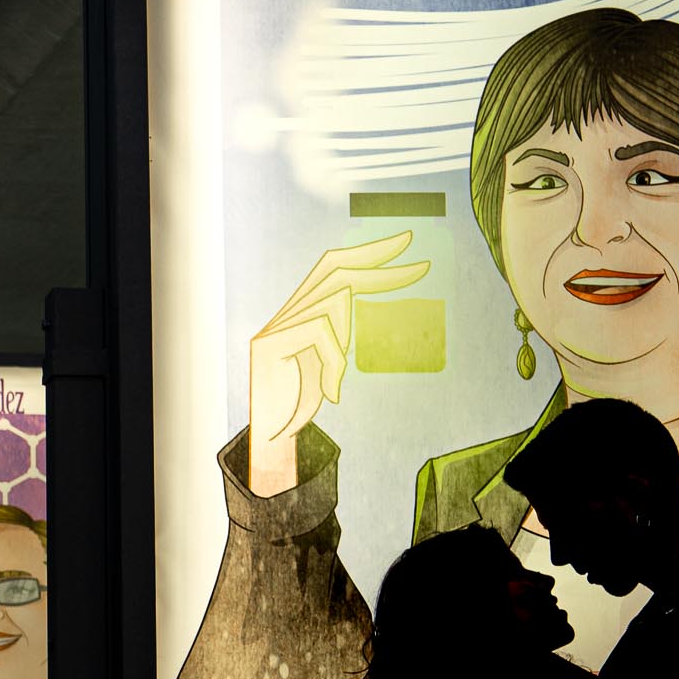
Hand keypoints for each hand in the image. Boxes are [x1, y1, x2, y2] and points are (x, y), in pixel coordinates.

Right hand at [247, 230, 428, 493]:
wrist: (267, 438)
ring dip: (348, 332)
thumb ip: (337, 339)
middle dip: (372, 253)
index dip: (368, 256)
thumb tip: (356, 309)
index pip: (332, 273)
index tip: (405, 246)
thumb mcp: (324, 365)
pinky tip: (330, 392)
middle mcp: (285, 314)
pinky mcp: (272, 343)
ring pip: (332, 299)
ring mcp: (276, 327)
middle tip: (410, 240)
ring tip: (338, 373)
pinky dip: (333, 363)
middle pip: (332, 268)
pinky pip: (323, 333)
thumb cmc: (297, 404)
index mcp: (299, 315)